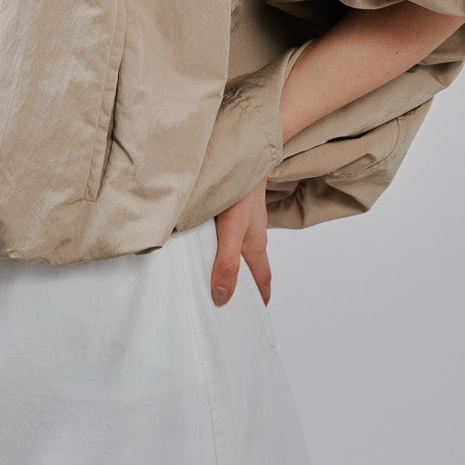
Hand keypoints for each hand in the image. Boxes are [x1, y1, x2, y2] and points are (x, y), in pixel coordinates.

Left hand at [210, 176, 270, 307]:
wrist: (242, 154)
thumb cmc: (241, 192)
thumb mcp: (232, 232)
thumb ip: (226, 263)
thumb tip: (222, 297)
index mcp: (256, 246)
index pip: (262, 278)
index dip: (261, 295)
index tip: (258, 311)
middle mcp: (252, 233)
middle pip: (251, 263)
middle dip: (245, 281)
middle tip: (230, 296)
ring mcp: (244, 218)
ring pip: (238, 246)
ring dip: (229, 259)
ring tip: (212, 270)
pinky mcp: (233, 205)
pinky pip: (228, 230)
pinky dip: (219, 240)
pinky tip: (203, 237)